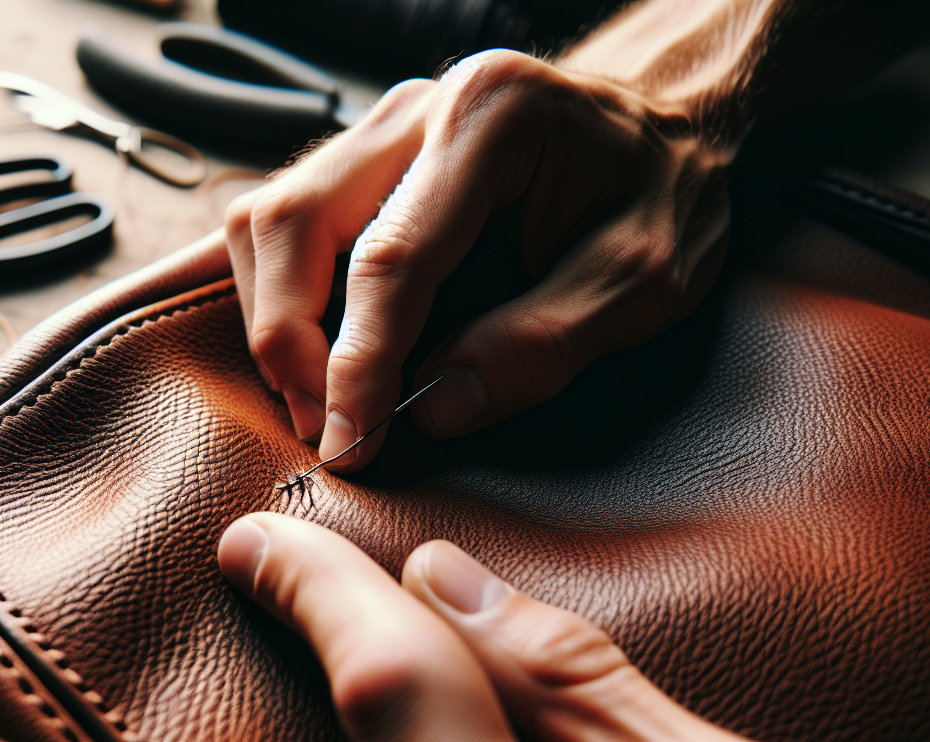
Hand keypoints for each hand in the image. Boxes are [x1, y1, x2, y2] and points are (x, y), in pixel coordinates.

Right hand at [224, 49, 731, 471]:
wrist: (665, 133)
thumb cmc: (664, 197)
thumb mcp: (646, 281)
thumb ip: (544, 344)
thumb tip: (433, 410)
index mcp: (491, 119)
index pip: (387, 258)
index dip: (355, 364)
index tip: (350, 444)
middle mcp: (417, 108)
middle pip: (291, 222)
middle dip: (287, 339)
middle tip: (325, 426)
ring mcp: (378, 129)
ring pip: (265, 218)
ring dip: (270, 318)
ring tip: (316, 396)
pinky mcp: (360, 161)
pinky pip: (277, 220)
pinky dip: (268, 288)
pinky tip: (297, 345)